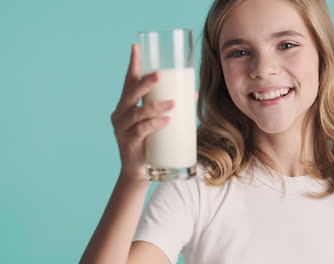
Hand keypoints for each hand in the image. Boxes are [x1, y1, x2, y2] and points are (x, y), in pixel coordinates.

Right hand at [110, 44, 174, 181]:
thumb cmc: (151, 144)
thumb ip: (171, 107)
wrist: (139, 173)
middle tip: (160, 75)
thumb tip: (194, 92)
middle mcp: (120, 114)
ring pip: (138, 112)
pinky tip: (166, 121)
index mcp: (127, 106)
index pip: (129, 81)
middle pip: (131, 93)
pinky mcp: (128, 143)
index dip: (133, 64)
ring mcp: (122, 129)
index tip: (136, 46)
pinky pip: (142, 130)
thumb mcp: (159, 122)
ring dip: (156, 106)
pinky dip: (155, 124)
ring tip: (173, 104)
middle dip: (146, 83)